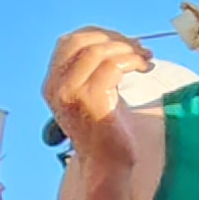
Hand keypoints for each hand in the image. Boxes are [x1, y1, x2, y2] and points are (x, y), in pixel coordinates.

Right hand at [42, 27, 152, 170]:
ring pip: (99, 51)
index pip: (70, 41)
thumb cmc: (106, 132)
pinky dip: (133, 61)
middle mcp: (56, 86)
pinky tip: (145, 68)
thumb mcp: (92, 95)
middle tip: (139, 47)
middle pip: (82, 41)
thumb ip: (93, 70)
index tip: (125, 42)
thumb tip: (118, 42)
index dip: (99, 34)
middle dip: (114, 38)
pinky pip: (113, 66)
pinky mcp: (92, 100)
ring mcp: (72, 93)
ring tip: (145, 59)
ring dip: (127, 49)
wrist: (108, 165)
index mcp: (53, 83)